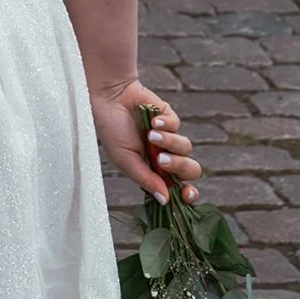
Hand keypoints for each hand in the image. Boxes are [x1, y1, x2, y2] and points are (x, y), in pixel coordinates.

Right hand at [91, 79, 201, 204]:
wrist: (110, 97)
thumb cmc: (112, 130)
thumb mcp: (125, 160)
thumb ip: (145, 179)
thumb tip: (165, 201)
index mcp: (153, 172)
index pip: (177, 188)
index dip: (187, 193)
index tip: (186, 193)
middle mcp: (164, 156)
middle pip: (189, 170)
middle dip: (179, 166)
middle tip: (162, 160)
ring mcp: (168, 137)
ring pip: (186, 148)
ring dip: (170, 143)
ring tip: (151, 135)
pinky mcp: (170, 118)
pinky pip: (178, 126)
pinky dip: (166, 125)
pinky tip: (153, 121)